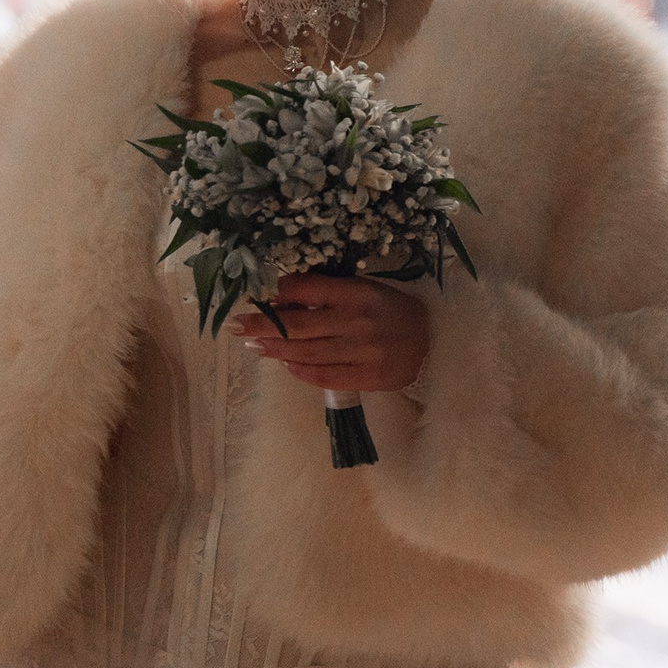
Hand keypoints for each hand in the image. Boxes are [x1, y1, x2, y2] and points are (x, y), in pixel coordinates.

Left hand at [234, 271, 428, 394]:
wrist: (434, 342)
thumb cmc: (389, 310)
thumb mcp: (362, 289)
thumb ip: (326, 292)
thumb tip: (279, 297)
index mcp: (356, 292)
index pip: (304, 289)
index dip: (276, 293)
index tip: (255, 295)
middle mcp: (357, 321)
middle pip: (296, 325)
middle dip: (260, 324)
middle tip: (233, 326)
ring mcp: (363, 352)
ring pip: (305, 353)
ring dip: (273, 349)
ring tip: (252, 345)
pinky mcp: (368, 378)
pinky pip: (323, 376)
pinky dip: (300, 370)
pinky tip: (285, 363)